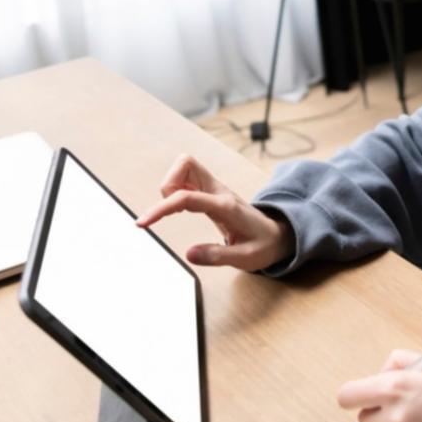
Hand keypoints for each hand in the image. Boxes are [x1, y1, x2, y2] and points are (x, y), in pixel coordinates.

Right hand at [134, 154, 292, 270]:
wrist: (278, 236)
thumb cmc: (263, 246)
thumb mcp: (245, 258)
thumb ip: (217, 255)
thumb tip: (189, 254)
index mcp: (225, 206)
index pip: (187, 197)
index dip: (162, 208)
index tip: (143, 223)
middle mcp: (219, 190)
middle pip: (186, 163)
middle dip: (167, 184)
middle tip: (168, 211)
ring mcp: (215, 188)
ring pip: (185, 166)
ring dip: (170, 185)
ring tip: (174, 210)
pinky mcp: (211, 191)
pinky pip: (187, 177)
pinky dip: (176, 189)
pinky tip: (179, 207)